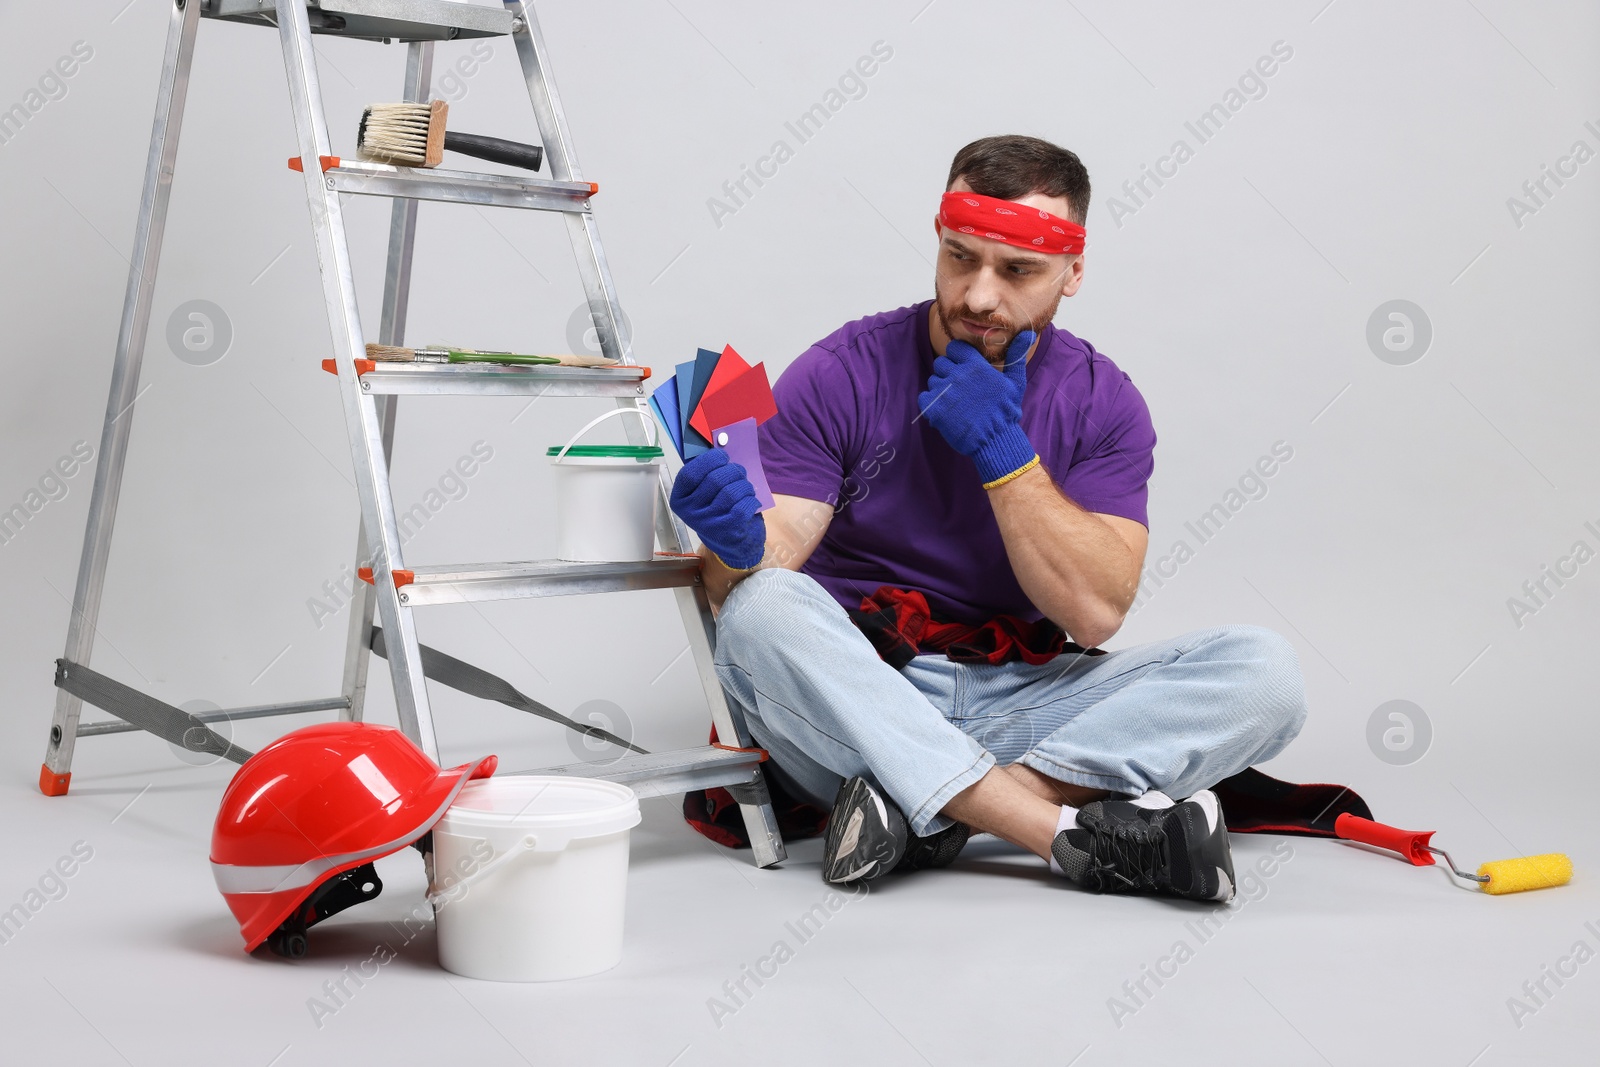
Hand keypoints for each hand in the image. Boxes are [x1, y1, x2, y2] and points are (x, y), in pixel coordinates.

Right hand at [668, 448, 766, 569]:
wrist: (734, 545)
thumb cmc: (721, 511)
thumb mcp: (706, 495)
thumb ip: (707, 474)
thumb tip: (719, 448)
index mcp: (680, 500)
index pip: (690, 473)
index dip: (709, 460)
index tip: (722, 457)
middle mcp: (690, 513)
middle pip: (715, 479)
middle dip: (733, 471)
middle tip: (739, 474)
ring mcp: (708, 523)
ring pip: (732, 491)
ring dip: (744, 486)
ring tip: (745, 490)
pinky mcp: (728, 531)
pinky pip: (743, 504)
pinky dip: (751, 500)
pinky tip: (750, 503)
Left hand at [917, 329, 1038, 486]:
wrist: (995, 441)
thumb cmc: (1006, 411)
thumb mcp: (1016, 382)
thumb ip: (1016, 356)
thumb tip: (1027, 334)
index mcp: (975, 365)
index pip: (954, 348)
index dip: (957, 357)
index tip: (963, 368)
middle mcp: (957, 374)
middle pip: (941, 363)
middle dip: (948, 373)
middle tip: (960, 389)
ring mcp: (944, 391)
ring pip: (933, 381)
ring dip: (940, 390)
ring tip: (955, 403)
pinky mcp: (934, 408)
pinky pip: (924, 397)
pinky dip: (931, 404)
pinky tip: (945, 412)